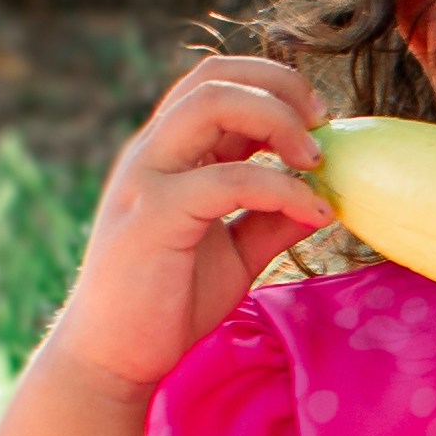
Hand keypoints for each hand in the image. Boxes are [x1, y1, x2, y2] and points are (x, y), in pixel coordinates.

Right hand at [43, 54, 333, 402]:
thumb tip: (325, 197)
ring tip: (317, 161)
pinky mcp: (154, 216)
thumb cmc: (167, 304)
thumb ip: (271, 219)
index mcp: (169, 153)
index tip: (319, 121)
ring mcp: (147, 178)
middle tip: (325, 125)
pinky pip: (227, 179)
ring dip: (278, 120)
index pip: (217, 81)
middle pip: (214, 76)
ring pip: (212, 103)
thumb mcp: (234, 253)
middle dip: (281, 87)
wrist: (110, 358)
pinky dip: (282, 187)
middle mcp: (152, 152)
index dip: (274, 86)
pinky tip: (314, 213)